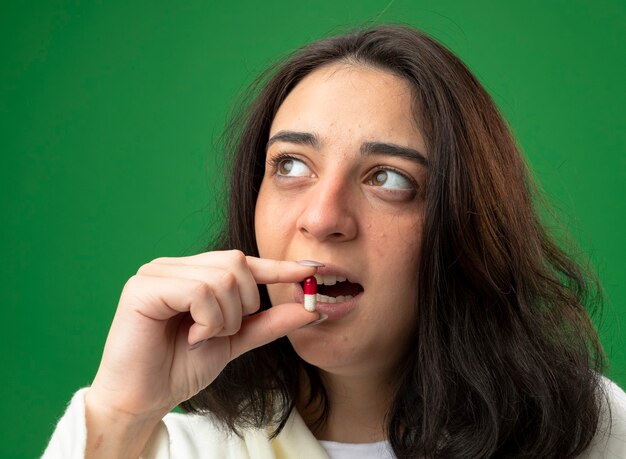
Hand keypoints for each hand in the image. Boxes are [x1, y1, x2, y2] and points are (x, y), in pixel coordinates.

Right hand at [86, 251, 318, 422]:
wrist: (144, 399)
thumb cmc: (182, 367)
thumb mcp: (235, 341)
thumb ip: (269, 322)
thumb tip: (311, 308)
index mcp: (193, 272)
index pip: (244, 261)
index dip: (278, 267)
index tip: (312, 271)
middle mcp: (175, 265)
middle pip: (237, 264)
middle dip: (244, 305)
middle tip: (223, 331)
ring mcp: (157, 272)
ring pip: (223, 277)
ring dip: (225, 318)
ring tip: (203, 337)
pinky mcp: (143, 287)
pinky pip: (199, 290)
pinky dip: (208, 320)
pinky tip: (192, 336)